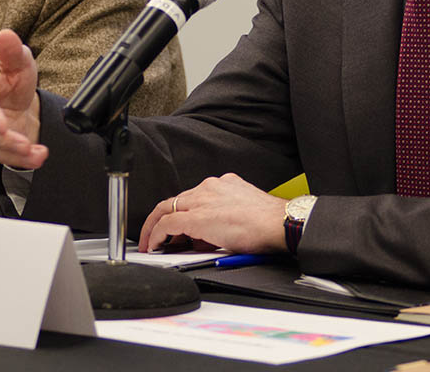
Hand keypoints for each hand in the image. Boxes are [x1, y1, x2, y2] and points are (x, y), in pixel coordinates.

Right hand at [0, 28, 46, 168]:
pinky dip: (14, 159)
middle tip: (28, 144)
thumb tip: (6, 34)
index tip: (3, 126)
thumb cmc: (15, 76)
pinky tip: (34, 158)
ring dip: (13, 153)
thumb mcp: (20, 62)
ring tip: (39, 155)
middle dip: (5, 139)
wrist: (16, 99)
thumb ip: (13, 51)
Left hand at [138, 173, 287, 254]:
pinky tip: (154, 245)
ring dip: (156, 227)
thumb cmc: (267, 222)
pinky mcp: (197, 217)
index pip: (192, 197)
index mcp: (223, 185)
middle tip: (153, 235)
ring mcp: (202, 200)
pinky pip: (167, 224)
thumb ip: (220, 219)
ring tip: (151, 243)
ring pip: (166, 208)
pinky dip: (156, 235)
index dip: (179, 213)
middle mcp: (210, 187)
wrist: (277, 223)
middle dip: (159, 219)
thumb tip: (204, 238)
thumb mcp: (240, 212)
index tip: (174, 227)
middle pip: (175, 200)